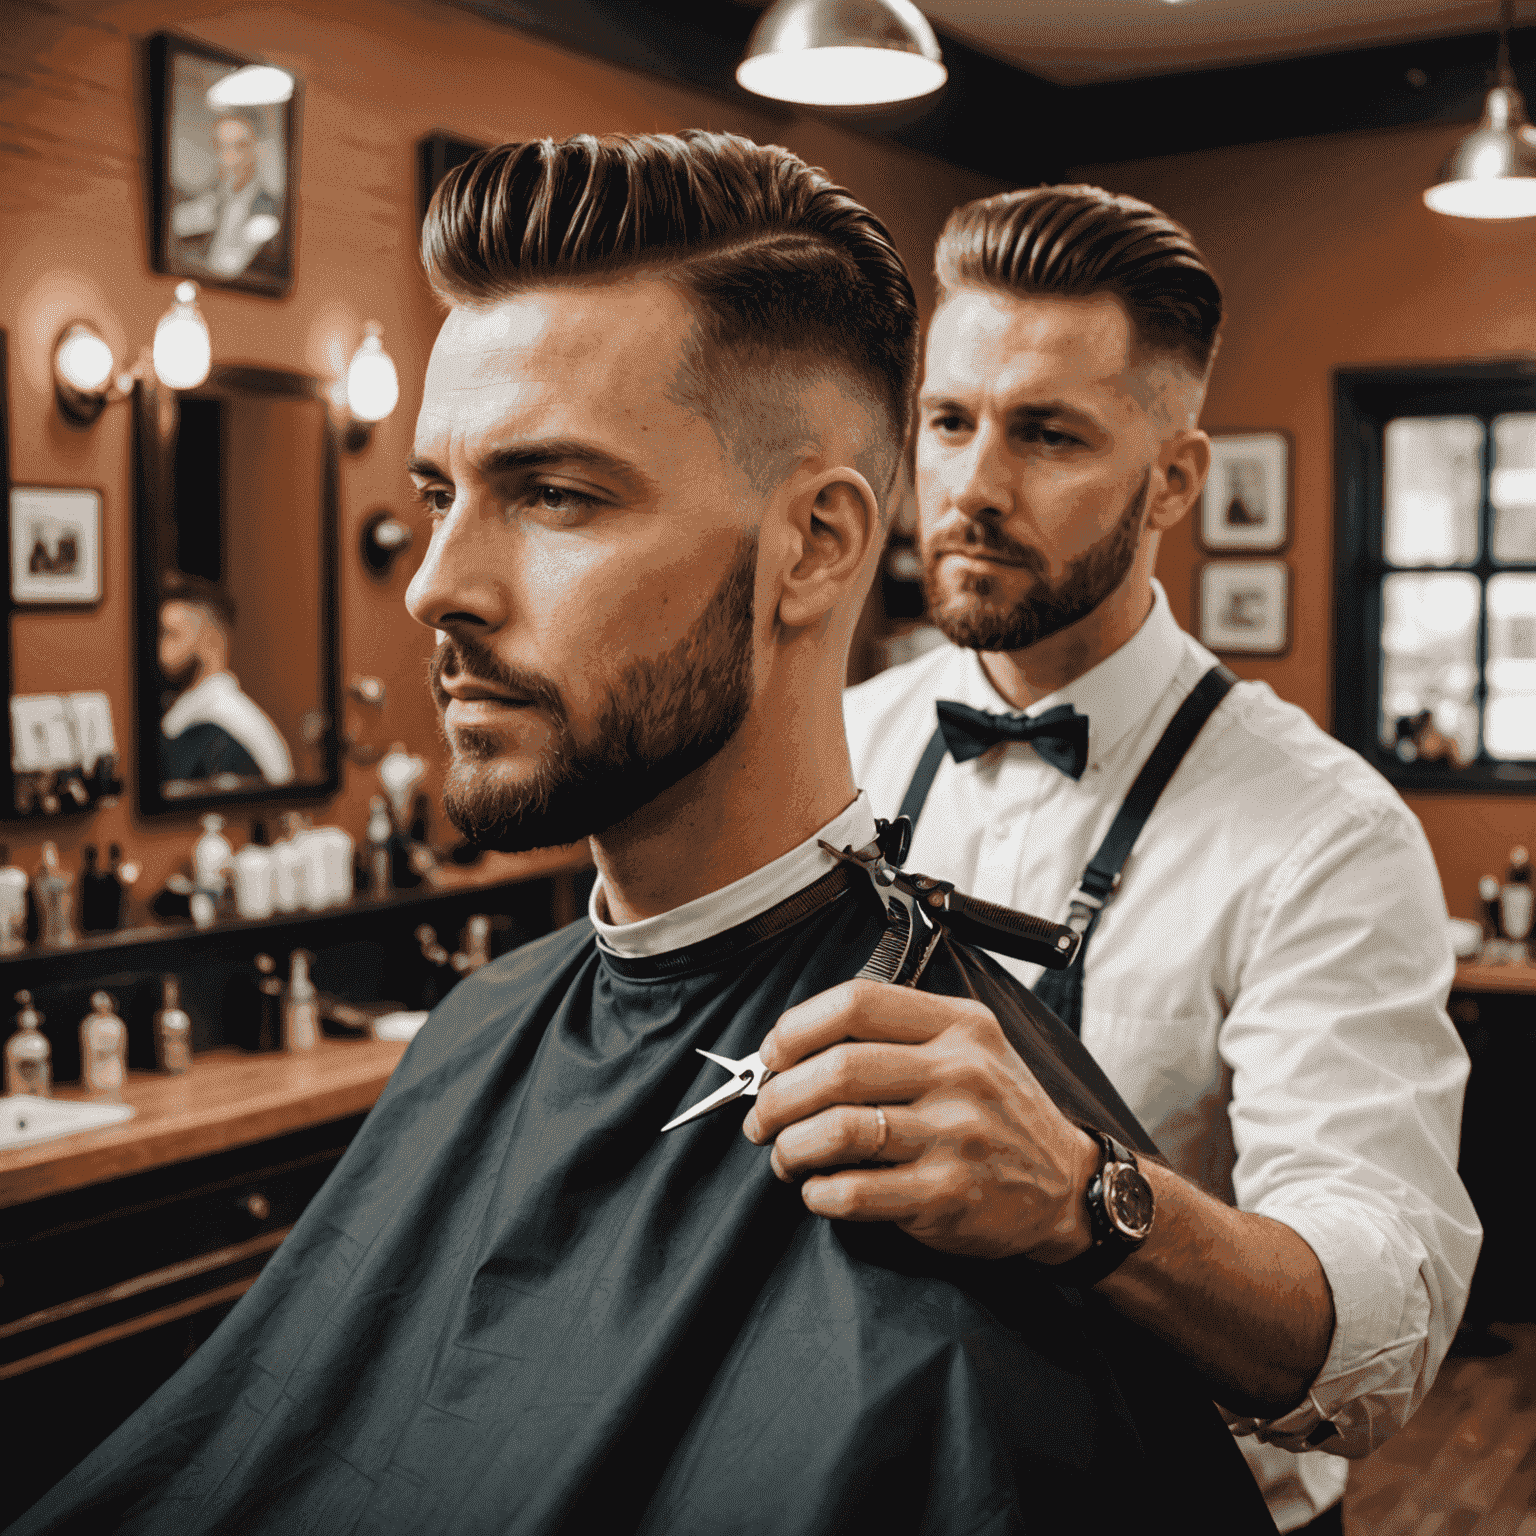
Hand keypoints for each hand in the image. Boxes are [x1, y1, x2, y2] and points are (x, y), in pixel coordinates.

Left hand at [742, 979, 1099, 1261]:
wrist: (1067, 1187)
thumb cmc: (1001, 1114)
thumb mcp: (970, 1048)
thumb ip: (897, 1037)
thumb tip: (794, 1051)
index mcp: (958, 1026)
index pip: (856, 1003)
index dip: (797, 1028)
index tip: (773, 1054)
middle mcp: (960, 1073)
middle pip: (837, 1069)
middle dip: (779, 1096)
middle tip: (761, 1118)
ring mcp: (956, 1135)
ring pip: (838, 1130)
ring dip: (791, 1148)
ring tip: (785, 1157)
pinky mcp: (949, 1194)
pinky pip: (856, 1192)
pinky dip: (819, 1193)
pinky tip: (819, 1191)